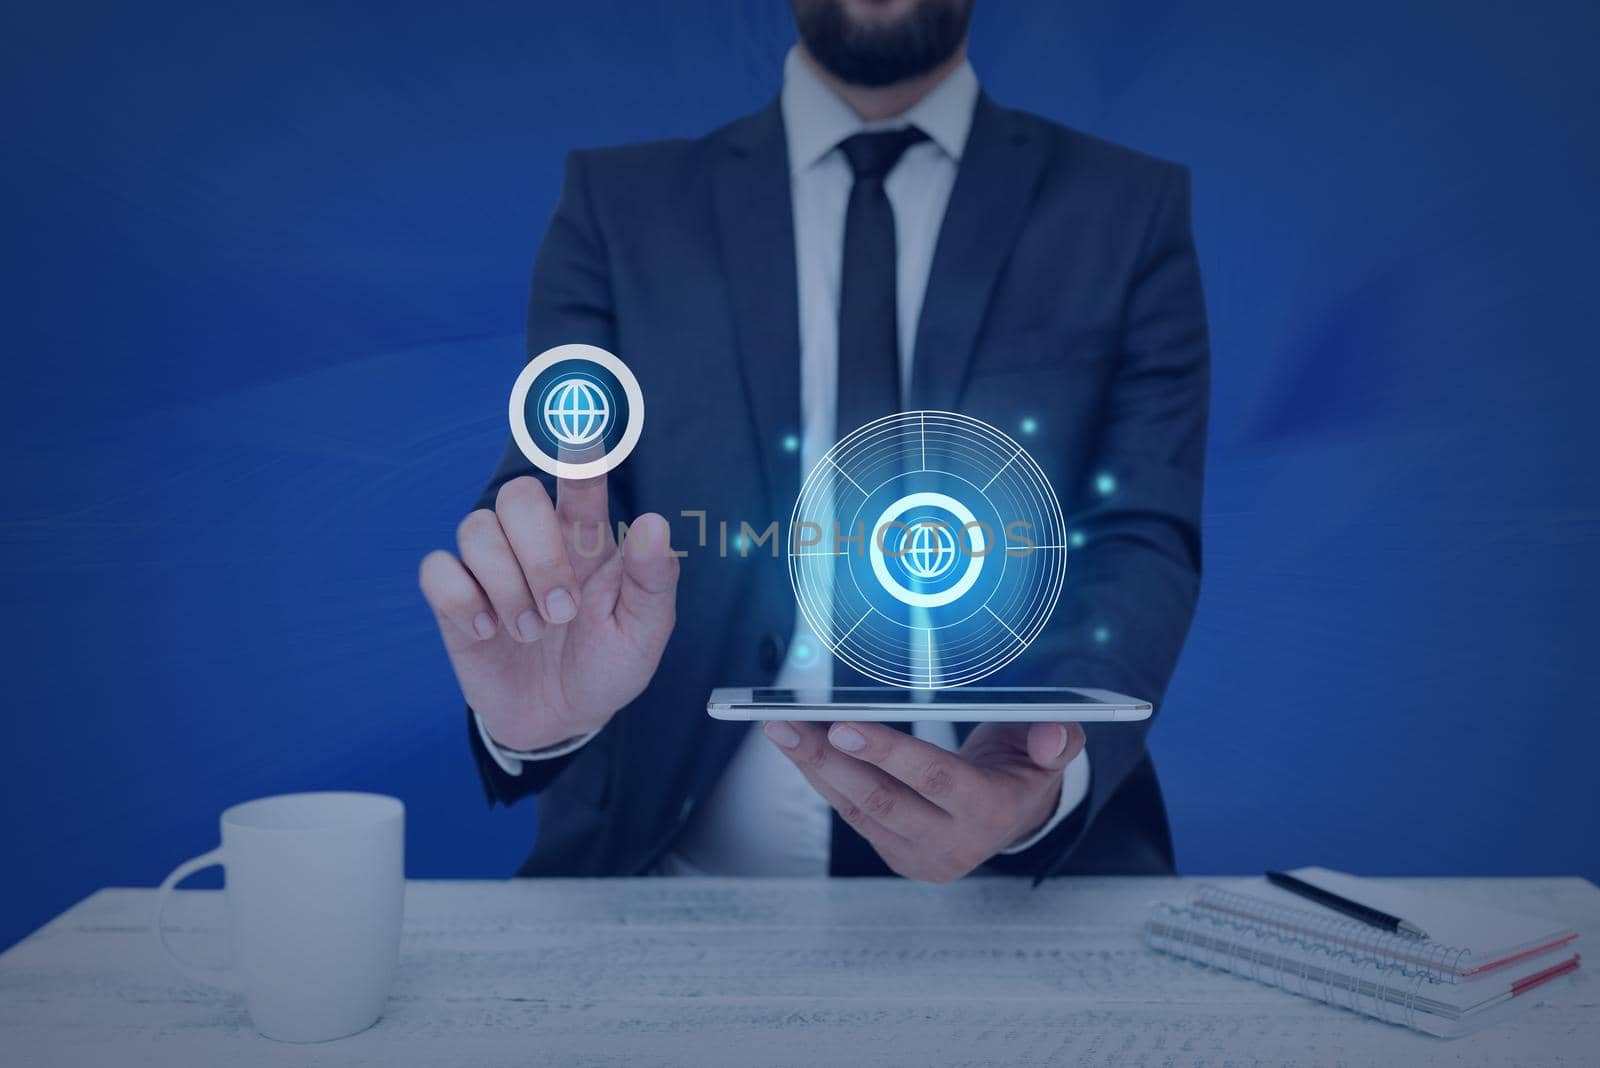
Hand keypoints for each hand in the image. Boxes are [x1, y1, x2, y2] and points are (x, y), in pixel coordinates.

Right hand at [419, 472, 677, 750]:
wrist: (560, 720)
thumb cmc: (607, 665)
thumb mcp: (642, 634)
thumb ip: (652, 581)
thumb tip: (654, 525)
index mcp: (586, 539)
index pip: (580, 482)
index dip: (576, 454)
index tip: (579, 433)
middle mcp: (535, 542)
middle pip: (517, 497)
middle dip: (538, 555)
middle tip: (562, 612)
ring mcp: (490, 567)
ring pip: (476, 530)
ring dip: (507, 587)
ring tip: (531, 632)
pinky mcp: (455, 599)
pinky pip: (437, 570)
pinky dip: (463, 602)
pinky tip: (488, 633)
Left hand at [764, 720, 1085, 881]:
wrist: (1014, 814)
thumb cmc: (1026, 765)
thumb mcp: (1053, 749)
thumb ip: (1058, 739)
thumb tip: (1053, 734)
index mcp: (991, 811)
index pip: (934, 779)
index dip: (888, 753)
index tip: (842, 726)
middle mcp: (953, 843)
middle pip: (881, 799)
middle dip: (829, 760)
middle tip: (787, 724)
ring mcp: (919, 854)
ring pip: (856, 808)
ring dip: (813, 767)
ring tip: (778, 727)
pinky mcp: (895, 853)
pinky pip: (852, 814)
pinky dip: (823, 778)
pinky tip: (798, 746)